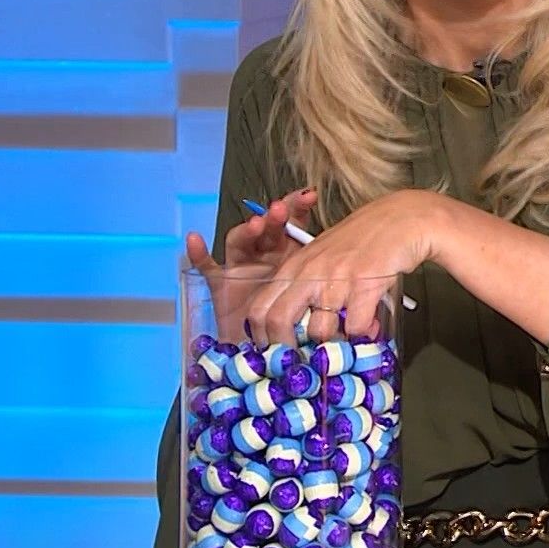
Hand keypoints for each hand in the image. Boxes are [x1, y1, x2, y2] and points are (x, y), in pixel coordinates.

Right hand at [185, 187, 317, 339]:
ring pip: (240, 242)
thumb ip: (327, 289)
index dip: (298, 208)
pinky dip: (198, 254)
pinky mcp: (221, 285)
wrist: (267, 352)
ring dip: (247, 231)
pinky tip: (194, 239)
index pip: (292, 224)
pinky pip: (207, 267)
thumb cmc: (296, 324)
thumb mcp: (314, 302)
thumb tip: (354, 286)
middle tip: (281, 210)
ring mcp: (241, 268)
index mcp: (289, 254)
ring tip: (257, 225)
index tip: (309, 195)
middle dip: (274, 217)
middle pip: (267, 229)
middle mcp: (264, 256)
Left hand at [241, 189, 442, 345]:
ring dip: (333, 344)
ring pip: (320, 330)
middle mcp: (310, 272)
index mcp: (294, 266)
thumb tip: (295, 330)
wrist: (400, 220)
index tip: (274, 353)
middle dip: (288, 350)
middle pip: (279, 321)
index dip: (262, 337)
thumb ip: (305, 288)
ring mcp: (337, 278)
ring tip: (345, 342)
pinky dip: (362, 335)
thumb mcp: (321, 258)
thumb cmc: (360, 240)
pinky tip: (369, 328)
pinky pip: (355, 327)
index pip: (260, 307)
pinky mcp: (365, 284)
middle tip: (302, 363)